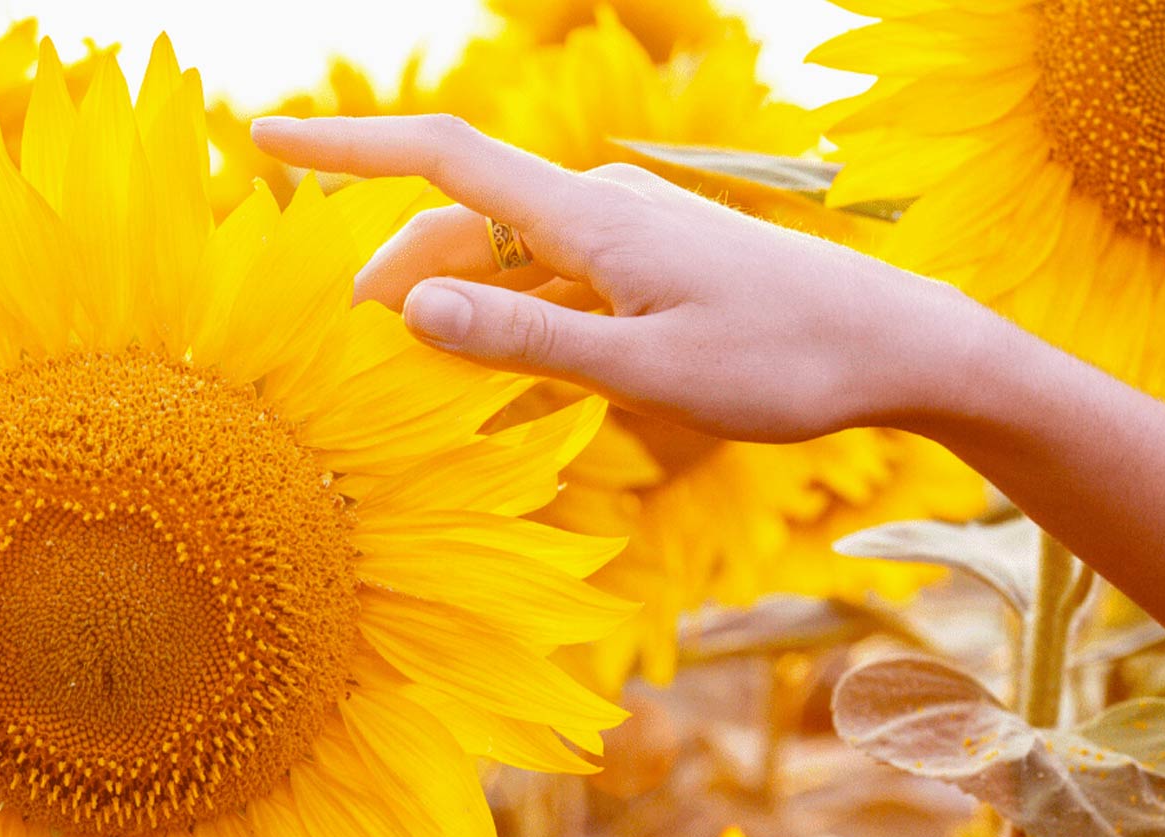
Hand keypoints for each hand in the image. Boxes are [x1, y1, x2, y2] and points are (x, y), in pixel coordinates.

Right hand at [250, 114, 997, 444]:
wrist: (899, 342)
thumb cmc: (785, 363)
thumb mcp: (648, 371)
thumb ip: (527, 340)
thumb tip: (409, 306)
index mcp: (591, 218)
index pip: (442, 157)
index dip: (348, 147)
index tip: (265, 136)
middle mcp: (601, 206)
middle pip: (463, 217)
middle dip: (394, 266)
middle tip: (345, 347)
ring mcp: (627, 230)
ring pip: (507, 250)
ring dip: (454, 297)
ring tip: (415, 372)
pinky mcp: (650, 260)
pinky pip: (553, 275)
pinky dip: (508, 311)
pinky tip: (501, 365)